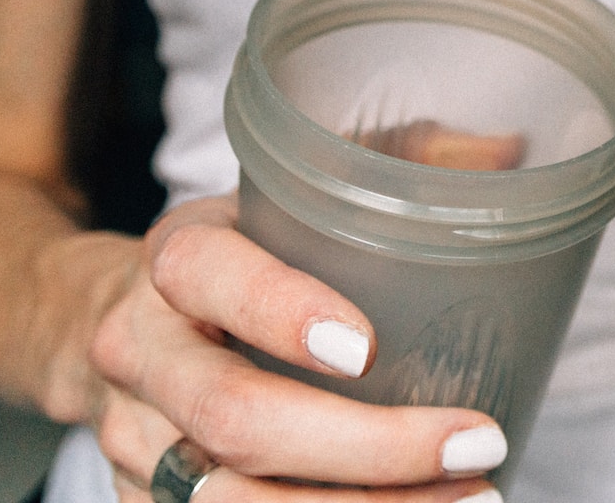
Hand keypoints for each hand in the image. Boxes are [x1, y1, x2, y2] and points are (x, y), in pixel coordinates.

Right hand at [86, 194, 506, 500]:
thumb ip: (391, 160)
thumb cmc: (238, 253)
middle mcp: (141, 352)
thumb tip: (506, 147)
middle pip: (233, 415)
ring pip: (230, 500)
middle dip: (366, 448)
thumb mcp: (286, 193)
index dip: (282, 312)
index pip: (210, 276)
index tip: (370, 347)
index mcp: (176, 257)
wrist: (108, 324)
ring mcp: (135, 439)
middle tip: (476, 443)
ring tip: (472, 497)